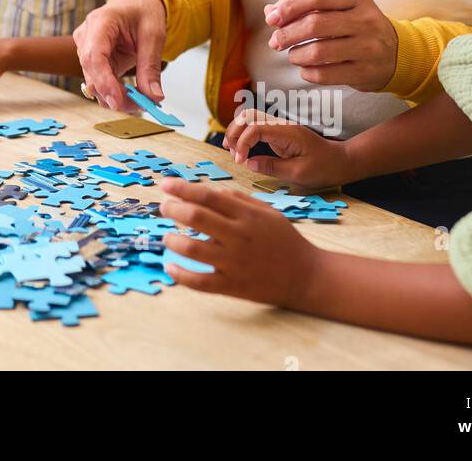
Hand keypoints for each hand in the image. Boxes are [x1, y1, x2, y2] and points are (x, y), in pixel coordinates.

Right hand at [72, 0, 166, 110]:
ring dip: (115, 96)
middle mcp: (87, 35)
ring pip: (93, 82)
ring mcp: (85, 48)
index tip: (118, 101)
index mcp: (101, 22)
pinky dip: (114, 92)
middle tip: (141, 106)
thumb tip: (153, 97)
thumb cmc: (143, 11)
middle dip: (114, 94)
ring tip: (141, 100)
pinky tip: (132, 94)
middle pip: (92, 73)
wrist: (136, 3)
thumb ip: (151, 67)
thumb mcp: (154, 35)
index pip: (94, 56)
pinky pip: (99, 82)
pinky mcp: (91, 60)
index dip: (103, 81)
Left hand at [159, 178, 321, 307]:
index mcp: (247, 215)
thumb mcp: (268, 212)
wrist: (308, 277)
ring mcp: (235, 262)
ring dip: (173, 240)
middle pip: (196, 217)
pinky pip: (200, 282)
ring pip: (193, 248)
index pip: (208, 196)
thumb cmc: (286, 241)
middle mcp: (239, 236)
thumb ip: (240, 199)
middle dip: (173, 208)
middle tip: (163, 207)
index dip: (183, 188)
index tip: (165, 184)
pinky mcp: (233, 286)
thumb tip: (211, 191)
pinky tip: (170, 266)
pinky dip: (181, 274)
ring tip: (167, 236)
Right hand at [222, 109, 351, 187]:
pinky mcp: (278, 134)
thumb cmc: (324, 168)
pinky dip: (244, 135)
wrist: (340, 161)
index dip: (242, 143)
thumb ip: (272, 167)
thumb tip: (249, 163)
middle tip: (231, 153)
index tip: (239, 161)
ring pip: (250, 118)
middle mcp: (281, 125)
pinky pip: (256, 128)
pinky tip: (239, 148)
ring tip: (231, 150)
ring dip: (237, 131)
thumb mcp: (299, 174)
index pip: (255, 128)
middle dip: (234, 131)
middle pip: (248, 115)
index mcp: (287, 132)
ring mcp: (279, 128)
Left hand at [264, 0, 397, 91]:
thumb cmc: (358, 27)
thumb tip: (270, 11)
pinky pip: (325, 74)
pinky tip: (305, 69)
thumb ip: (306, 6)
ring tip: (293, 55)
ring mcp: (368, 47)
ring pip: (318, 52)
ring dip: (296, 55)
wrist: (397, 54)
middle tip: (275, 42)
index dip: (290, 5)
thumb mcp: (340, 8)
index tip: (272, 17)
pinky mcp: (365, 72)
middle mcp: (365, 20)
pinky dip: (307, 73)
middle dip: (287, 34)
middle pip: (315, 24)